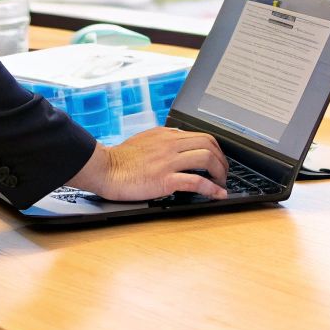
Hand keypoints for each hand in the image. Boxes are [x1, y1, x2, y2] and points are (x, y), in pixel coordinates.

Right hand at [67, 127, 229, 200]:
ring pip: (206, 158)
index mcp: (167, 135)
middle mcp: (170, 145)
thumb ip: (163, 139)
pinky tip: (218, 194)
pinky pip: (195, 181)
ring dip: (220, 172)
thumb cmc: (120, 158)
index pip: (201, 136)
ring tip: (222, 183)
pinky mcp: (164, 179)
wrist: (105, 168)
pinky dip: (211, 188)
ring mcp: (168, 161)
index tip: (218, 159)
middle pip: (209, 144)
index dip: (216, 149)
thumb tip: (178, 141)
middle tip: (224, 172)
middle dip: (222, 159)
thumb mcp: (145, 138)